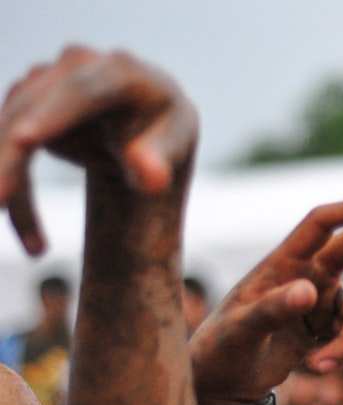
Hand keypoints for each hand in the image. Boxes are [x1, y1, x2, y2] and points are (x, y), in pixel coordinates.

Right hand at [0, 46, 197, 254]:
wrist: (140, 126)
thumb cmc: (164, 134)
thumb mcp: (173, 146)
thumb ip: (160, 162)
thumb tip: (149, 177)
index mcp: (123, 72)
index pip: (83, 91)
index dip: (52, 114)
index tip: (22, 140)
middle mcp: (75, 64)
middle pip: (32, 111)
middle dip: (10, 157)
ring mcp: (44, 81)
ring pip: (9, 132)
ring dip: (12, 187)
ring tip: (36, 249)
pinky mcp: (23, 104)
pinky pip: (8, 150)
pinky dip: (19, 197)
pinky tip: (36, 242)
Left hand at [189, 197, 342, 404]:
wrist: (218, 385)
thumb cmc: (219, 351)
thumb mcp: (238, 332)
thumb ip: (271, 310)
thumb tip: (310, 291)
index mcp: (284, 261)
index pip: (323, 222)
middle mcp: (308, 272)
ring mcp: (322, 300)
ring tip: (320, 366)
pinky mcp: (328, 327)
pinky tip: (316, 368)